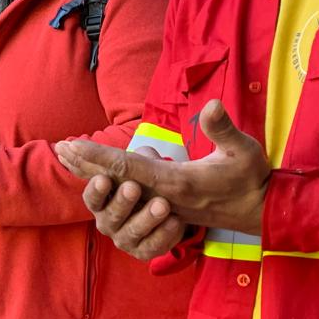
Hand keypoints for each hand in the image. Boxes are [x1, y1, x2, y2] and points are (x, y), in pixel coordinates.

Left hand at [55, 100, 269, 235]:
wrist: (260, 212)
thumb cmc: (251, 179)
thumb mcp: (243, 151)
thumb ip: (224, 130)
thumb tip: (212, 106)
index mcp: (176, 181)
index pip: (127, 167)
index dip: (98, 155)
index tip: (72, 144)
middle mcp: (162, 196)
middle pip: (113, 180)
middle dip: (84, 164)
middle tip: (57, 148)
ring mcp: (161, 204)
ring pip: (118, 189)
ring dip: (91, 174)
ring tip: (68, 157)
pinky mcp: (164, 207)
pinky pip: (128, 195)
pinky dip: (107, 183)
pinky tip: (94, 176)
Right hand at [77, 148, 187, 260]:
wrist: (171, 204)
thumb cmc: (145, 182)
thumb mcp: (133, 164)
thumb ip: (112, 155)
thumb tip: (70, 144)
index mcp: (101, 201)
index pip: (92, 198)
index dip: (96, 190)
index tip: (104, 179)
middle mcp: (108, 222)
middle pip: (110, 216)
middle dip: (122, 202)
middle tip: (133, 187)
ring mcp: (125, 239)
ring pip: (132, 232)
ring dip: (146, 218)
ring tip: (162, 205)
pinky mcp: (144, 251)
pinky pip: (153, 247)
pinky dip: (164, 235)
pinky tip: (176, 221)